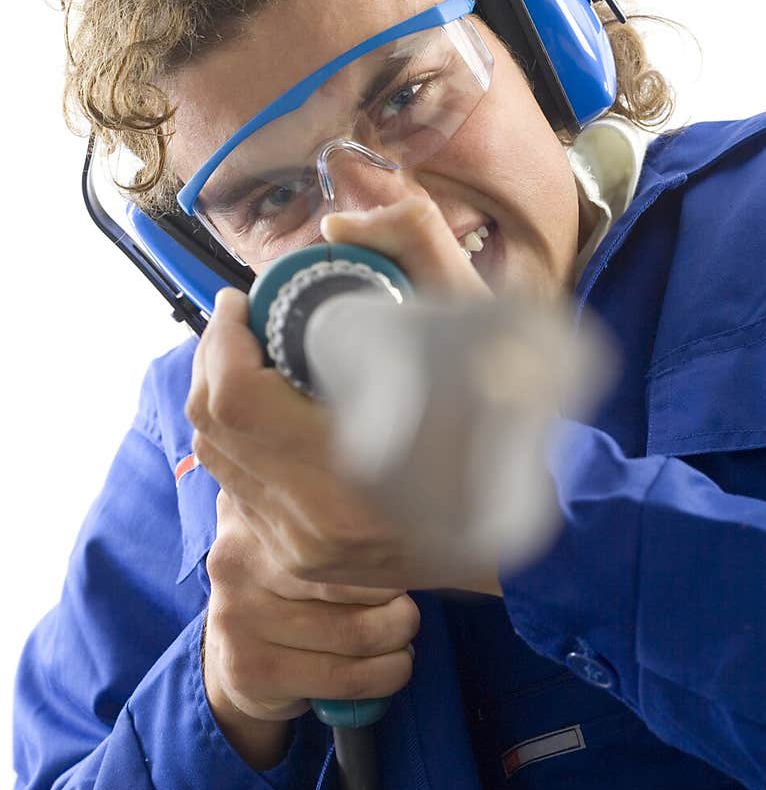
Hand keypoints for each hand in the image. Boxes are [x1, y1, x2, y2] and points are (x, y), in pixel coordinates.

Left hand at [187, 198, 502, 593]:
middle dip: (212, 360)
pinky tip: (261, 414)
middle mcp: (316, 521)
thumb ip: (418, 246)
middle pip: (216, 426)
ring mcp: (302, 549)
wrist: (529, 528)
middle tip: (238, 320)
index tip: (240, 300)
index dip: (224, 340)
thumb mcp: (480, 319)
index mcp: (354, 470)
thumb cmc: (508, 423)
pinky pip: (236, 493)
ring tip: (243, 356)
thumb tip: (339, 228)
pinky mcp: (299, 561)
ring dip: (217, 400)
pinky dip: (236, 444)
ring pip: (218, 460)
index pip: (240, 399)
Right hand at [203, 491, 420, 768]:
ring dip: (399, 638)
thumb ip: (339, 513)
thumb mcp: (300, 537)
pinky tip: (393, 665)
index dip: (385, 541)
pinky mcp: (250, 669)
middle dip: (397, 595)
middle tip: (405, 605)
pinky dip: (387, 674)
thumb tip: (414, 524)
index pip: (341, 516)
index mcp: (255, 506)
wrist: (239, 657)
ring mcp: (237, 615)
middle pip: (353, 573)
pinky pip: (345, 676)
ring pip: (356, 631)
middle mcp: (237, 557)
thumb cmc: (293, 588)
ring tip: (401, 634)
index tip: (406, 555)